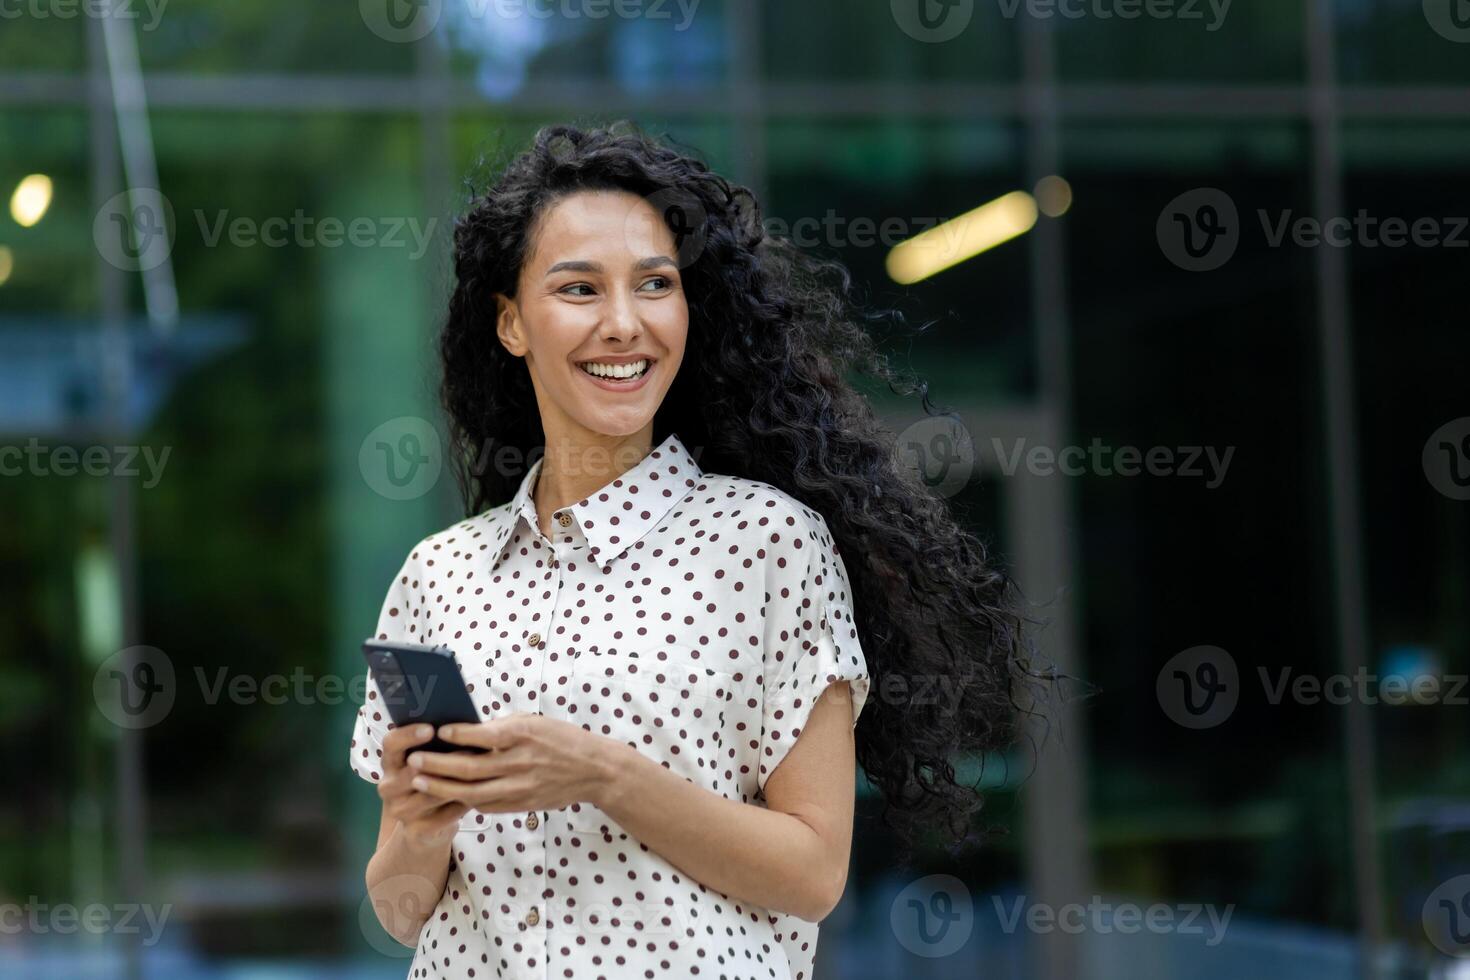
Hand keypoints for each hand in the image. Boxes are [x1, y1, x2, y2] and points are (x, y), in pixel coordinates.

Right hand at [377, 724, 470, 848]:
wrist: (425, 827)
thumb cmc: (434, 780)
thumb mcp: (431, 760)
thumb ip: (439, 744)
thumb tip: (464, 722)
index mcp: (390, 762)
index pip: (391, 743)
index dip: (408, 735)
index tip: (430, 728)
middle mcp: (389, 786)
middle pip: (410, 771)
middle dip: (440, 761)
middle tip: (465, 750)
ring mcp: (400, 810)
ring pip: (429, 794)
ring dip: (455, 781)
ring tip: (479, 769)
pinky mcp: (415, 830)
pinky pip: (443, 815)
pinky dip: (462, 804)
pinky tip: (478, 794)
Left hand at [407, 713, 616, 815]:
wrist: (593, 771)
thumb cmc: (561, 739)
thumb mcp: (533, 722)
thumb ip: (501, 728)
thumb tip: (465, 731)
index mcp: (523, 735)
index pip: (482, 736)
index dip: (456, 735)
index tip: (435, 731)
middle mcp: (519, 762)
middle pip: (469, 768)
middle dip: (437, 765)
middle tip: (414, 761)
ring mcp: (519, 787)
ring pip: (472, 792)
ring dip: (442, 788)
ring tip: (419, 782)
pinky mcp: (519, 805)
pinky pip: (485, 804)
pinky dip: (463, 799)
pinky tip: (446, 793)